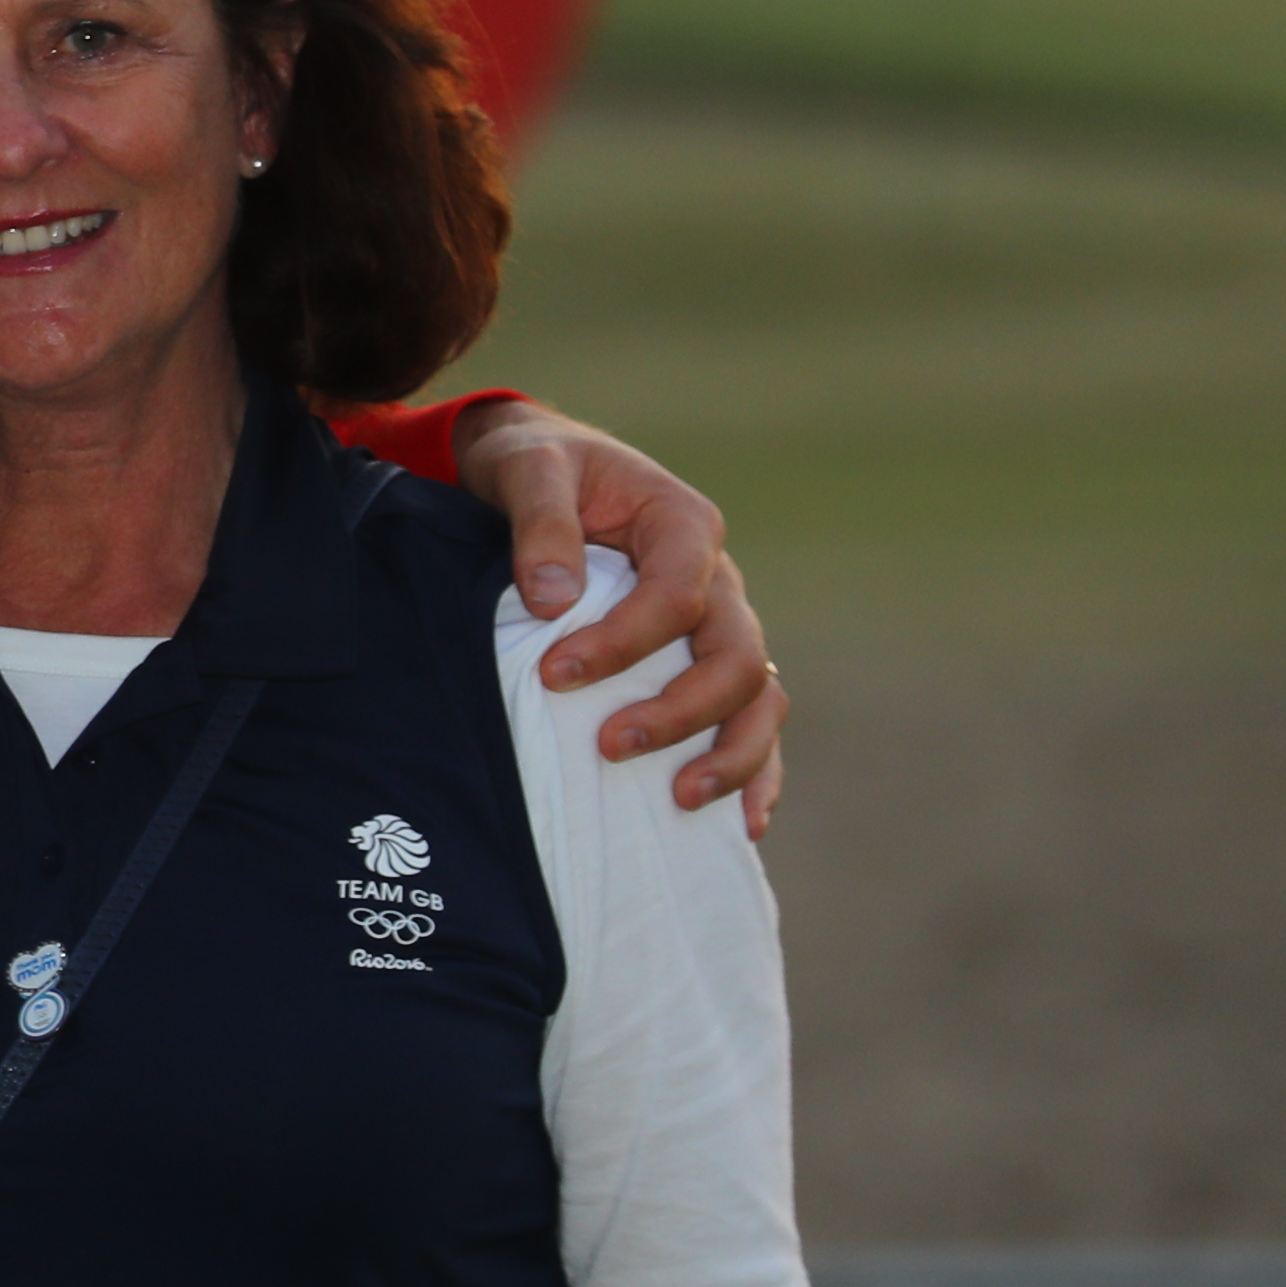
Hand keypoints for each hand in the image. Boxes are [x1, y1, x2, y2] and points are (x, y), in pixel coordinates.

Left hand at [448, 400, 786, 830]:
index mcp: (682, 523)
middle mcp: (716, 578)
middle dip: (678, 711)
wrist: (539, 465)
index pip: (677, 596)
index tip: (556, 674)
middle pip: (733, 657)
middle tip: (608, 746)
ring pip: (758, 695)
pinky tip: (744, 823)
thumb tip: (553, 601)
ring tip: (682, 799)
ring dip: (731, 753)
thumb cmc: (535, 463)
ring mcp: (717, 622)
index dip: (624, 643)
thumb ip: (540, 523)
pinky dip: (754, 766)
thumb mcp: (527, 469)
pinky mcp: (701, 656)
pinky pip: (749, 715)